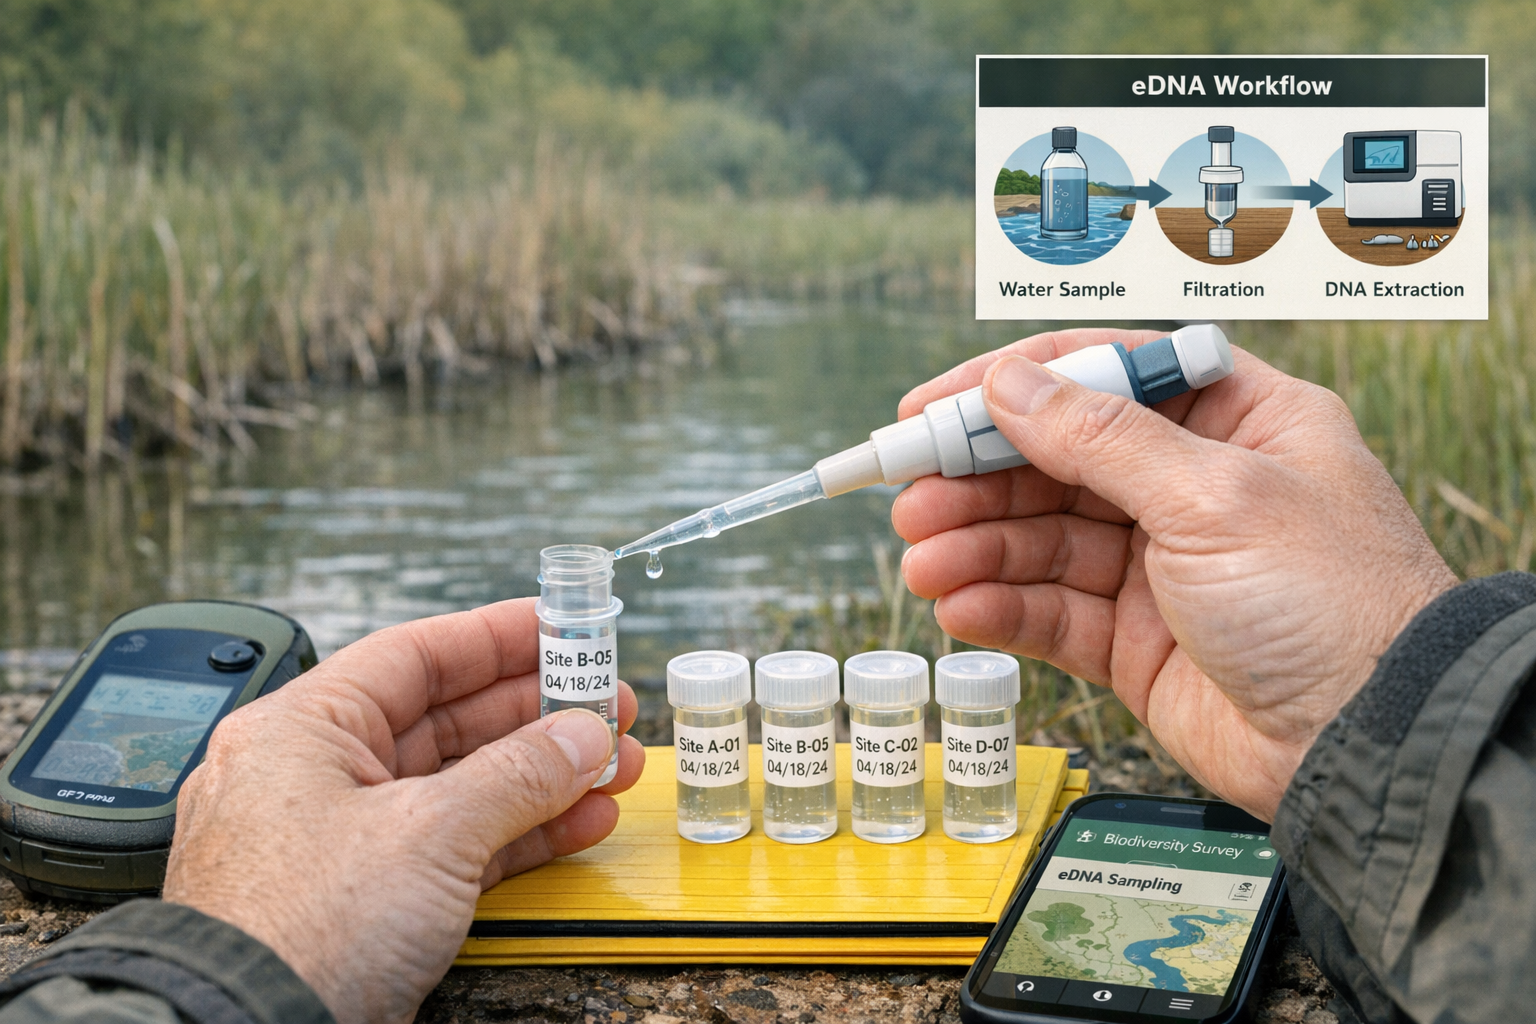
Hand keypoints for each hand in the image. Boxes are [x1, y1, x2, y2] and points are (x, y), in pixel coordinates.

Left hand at [162, 598, 644, 1023]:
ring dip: (543, 777)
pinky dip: (519, 835)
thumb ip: (518, 775)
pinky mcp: (369, 904)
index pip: (413, 655)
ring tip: (611, 768)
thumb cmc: (296, 934)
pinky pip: (457, 847)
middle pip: (446, 720)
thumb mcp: (429, 833)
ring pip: (461, 788)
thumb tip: (581, 737)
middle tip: (604, 704)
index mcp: (301, 730)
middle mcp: (315, 778)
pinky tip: (579, 822)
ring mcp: (344, 844)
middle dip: (536, 714)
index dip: (495, 637)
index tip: (561, 627)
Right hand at [893, 330, 1455, 818]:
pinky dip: (1002, 607)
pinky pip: (1051, 611)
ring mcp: (1160, 566)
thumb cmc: (1335, 603)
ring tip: (922, 561)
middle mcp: (1192, 487)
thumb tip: (1009, 384)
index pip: (1104, 376)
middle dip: (979, 478)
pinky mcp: (1135, 641)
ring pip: (1043, 539)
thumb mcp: (1215, 496)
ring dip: (978, 547)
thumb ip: (1101, 440)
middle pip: (1058, 460)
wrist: (1372, 745)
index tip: (933, 409)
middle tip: (912, 498)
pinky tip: (960, 607)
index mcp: (1235, 421)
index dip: (1014, 386)